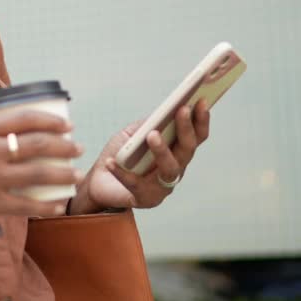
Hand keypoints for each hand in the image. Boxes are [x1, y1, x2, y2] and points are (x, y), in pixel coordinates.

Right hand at [0, 110, 84, 237]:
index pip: (24, 117)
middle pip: (37, 144)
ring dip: (62, 173)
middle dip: (64, 145)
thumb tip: (15, 133)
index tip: (66, 123)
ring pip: (37, 173)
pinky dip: (46, 205)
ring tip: (75, 173)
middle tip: (77, 147)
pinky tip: (58, 205)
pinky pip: (25, 205)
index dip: (50, 119)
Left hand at [68, 100, 210, 214]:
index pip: (196, 136)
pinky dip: (123, 173)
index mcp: (176, 152)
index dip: (201, 120)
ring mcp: (163, 186)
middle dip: (186, 128)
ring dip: (162, 150)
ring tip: (152, 135)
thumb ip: (148, 124)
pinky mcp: (146, 199)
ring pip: (170, 168)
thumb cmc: (122, 154)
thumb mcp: (133, 134)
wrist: (100, 182)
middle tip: (181, 110)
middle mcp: (175, 169)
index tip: (201, 101)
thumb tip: (162, 113)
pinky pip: (135, 184)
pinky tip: (111, 162)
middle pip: (187, 149)